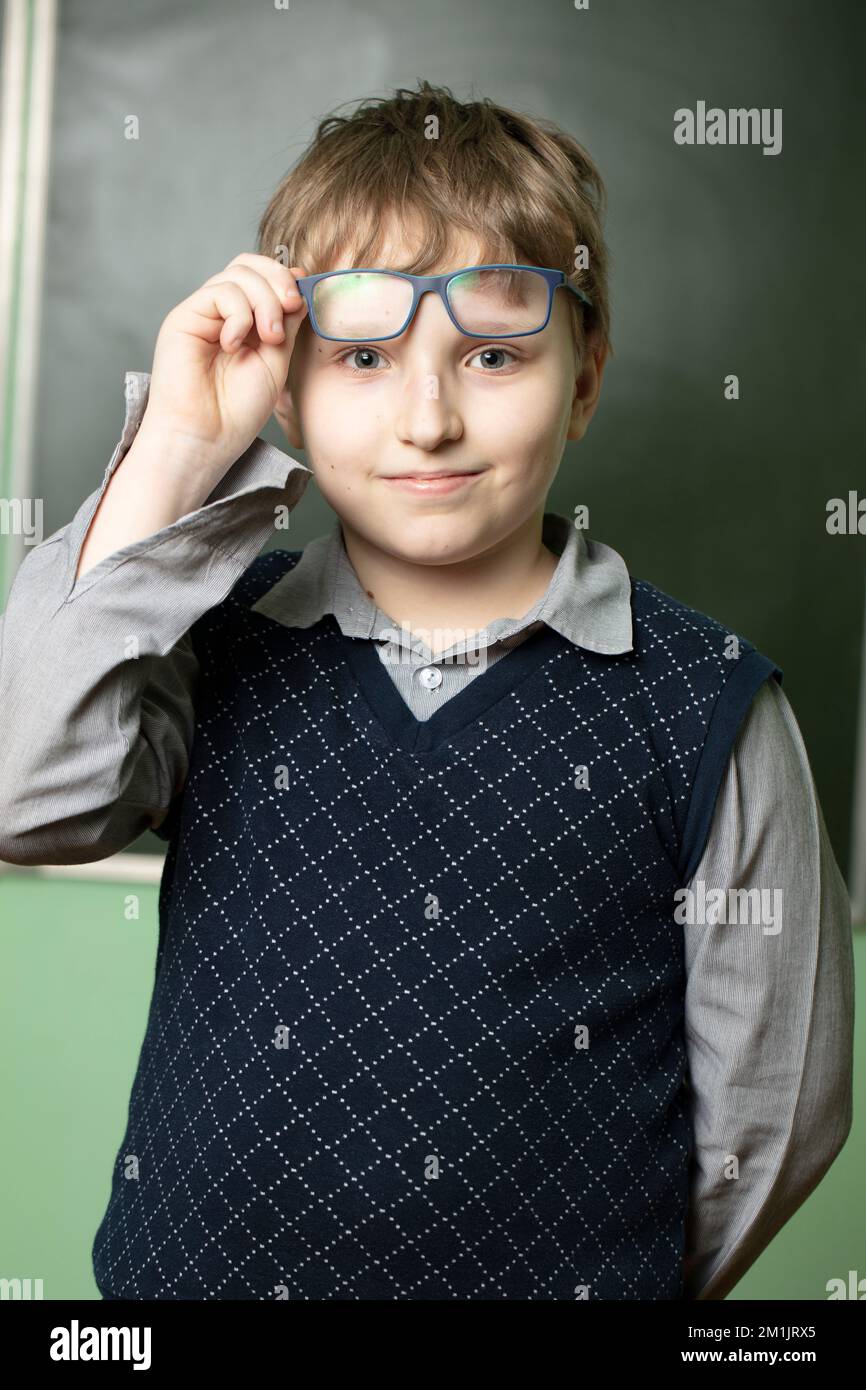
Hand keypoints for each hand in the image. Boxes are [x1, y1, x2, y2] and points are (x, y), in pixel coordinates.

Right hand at [139, 252, 308, 478]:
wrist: (206, 438)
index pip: (264, 277)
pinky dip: (238, 314)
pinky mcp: (184, 318)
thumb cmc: (238, 410)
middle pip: (250, 265)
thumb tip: (300, 279)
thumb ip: (287, 322)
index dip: (286, 280)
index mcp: (246, 322)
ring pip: (238, 274)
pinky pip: (219, 292)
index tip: (301, 303)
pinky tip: (234, 345)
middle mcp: (222, 313)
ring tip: (268, 339)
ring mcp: (203, 313)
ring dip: (264, 301)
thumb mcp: (276, 360)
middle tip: (290, 310)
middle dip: (278, 280)